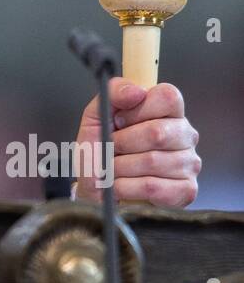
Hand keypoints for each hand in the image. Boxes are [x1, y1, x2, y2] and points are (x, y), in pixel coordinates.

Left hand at [74, 78, 200, 207]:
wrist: (94, 189)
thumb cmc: (99, 151)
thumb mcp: (97, 115)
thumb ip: (113, 92)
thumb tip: (137, 92)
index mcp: (169, 111)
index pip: (168, 96)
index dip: (136, 110)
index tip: (118, 122)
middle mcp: (185, 134)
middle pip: (157, 132)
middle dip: (122, 143)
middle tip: (111, 149)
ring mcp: (189, 163)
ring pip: (152, 161)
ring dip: (120, 167)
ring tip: (113, 169)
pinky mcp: (186, 190)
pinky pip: (153, 187)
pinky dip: (126, 187)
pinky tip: (121, 186)